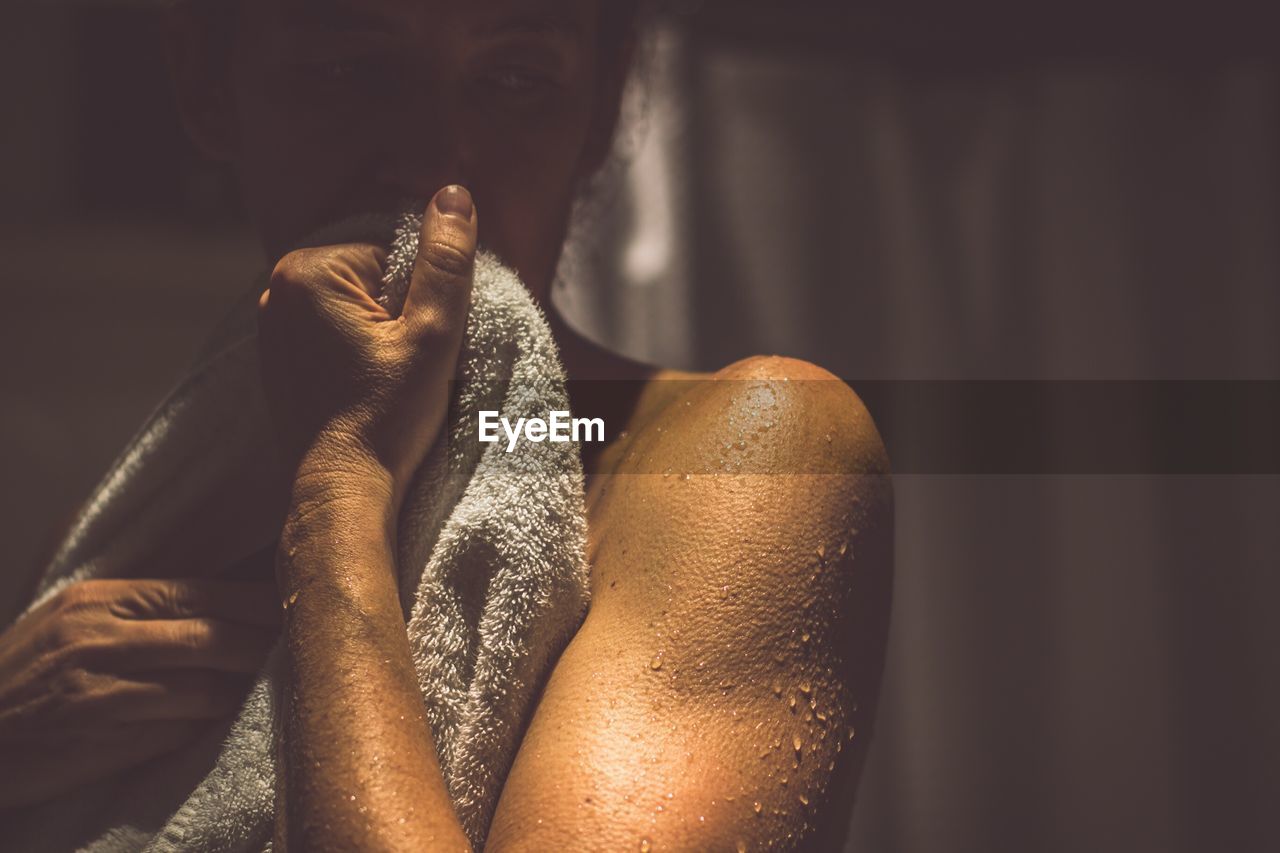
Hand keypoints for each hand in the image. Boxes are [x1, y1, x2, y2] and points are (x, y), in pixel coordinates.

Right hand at [0, 578, 279, 807]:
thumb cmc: (26, 675)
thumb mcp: (73, 621)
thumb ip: (138, 612)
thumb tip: (218, 609)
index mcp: (100, 601)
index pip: (199, 591)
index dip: (254, 600)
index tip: (295, 603)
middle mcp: (101, 638)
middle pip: (211, 635)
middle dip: (265, 642)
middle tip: (306, 645)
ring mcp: (100, 690)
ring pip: (203, 684)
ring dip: (246, 686)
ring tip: (279, 681)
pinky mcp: (103, 737)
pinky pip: (178, 728)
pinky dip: (210, 722)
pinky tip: (230, 717)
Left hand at [257, 186, 477, 513]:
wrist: (345, 488)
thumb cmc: (387, 417)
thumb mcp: (434, 333)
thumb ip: (445, 260)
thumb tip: (453, 194)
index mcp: (306, 271)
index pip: (392, 248)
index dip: (423, 292)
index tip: (426, 338)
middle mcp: (276, 289)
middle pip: (370, 271)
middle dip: (401, 307)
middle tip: (411, 359)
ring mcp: (272, 326)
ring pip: (355, 301)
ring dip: (383, 328)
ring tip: (392, 376)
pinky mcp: (279, 356)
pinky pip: (333, 328)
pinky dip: (359, 347)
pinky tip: (371, 384)